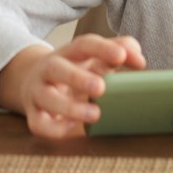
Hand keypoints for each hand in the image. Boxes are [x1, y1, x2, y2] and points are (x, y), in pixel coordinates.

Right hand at [0, 34, 145, 141]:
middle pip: (57, 68)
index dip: (102, 48)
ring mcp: (37, 91)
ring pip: (46, 97)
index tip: (122, 56)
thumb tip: (140, 59)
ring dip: (69, 107)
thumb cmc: (74, 70)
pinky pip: (38, 124)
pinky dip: (55, 129)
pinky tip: (73, 126)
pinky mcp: (32, 114)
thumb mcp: (93, 58)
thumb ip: (118, 52)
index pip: (83, 44)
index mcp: (68, 52)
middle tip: (101, 88)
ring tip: (95, 115)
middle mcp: (49, 69)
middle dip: (77, 77)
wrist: (32, 80)